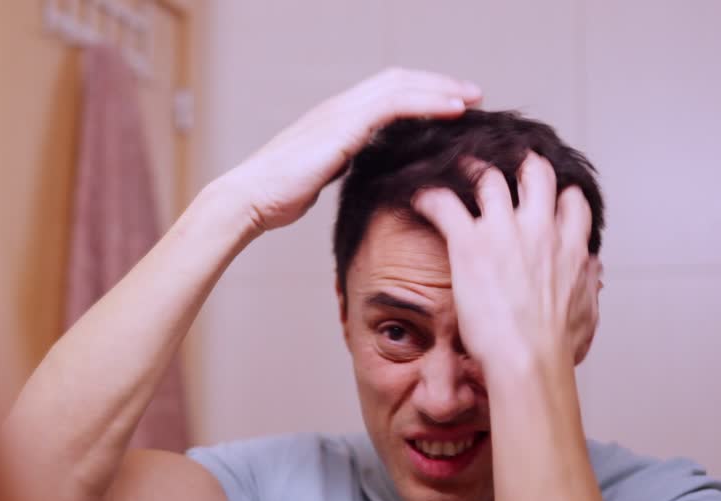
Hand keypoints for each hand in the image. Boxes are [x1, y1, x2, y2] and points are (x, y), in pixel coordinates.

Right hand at [221, 68, 481, 234]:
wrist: (248, 200)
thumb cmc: (274, 200)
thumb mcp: (317, 180)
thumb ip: (339, 168)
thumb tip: (357, 172)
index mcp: (333, 120)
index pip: (384, 94)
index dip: (420, 94)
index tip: (450, 107)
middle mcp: (338, 108)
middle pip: (398, 80)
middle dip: (438, 84)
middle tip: (472, 95)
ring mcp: (340, 113)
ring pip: (401, 85)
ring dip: (441, 88)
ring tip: (472, 98)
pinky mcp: (344, 126)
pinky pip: (396, 104)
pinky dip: (430, 103)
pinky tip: (454, 111)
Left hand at [413, 153, 601, 373]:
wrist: (528, 359)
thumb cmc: (556, 347)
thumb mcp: (587, 313)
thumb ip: (589, 285)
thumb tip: (591, 271)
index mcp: (571, 246)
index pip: (570, 201)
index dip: (557, 191)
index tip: (545, 192)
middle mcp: (540, 229)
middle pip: (534, 174)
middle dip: (519, 164)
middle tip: (502, 164)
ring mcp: (504, 231)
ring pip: (488, 179)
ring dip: (470, 170)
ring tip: (456, 168)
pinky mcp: (469, 242)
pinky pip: (444, 204)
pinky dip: (429, 196)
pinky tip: (419, 197)